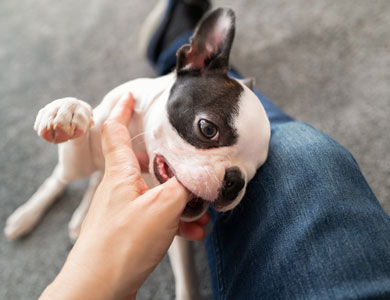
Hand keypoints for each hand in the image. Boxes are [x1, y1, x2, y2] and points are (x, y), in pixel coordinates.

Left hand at [39, 92, 209, 299]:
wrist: (98, 289)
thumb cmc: (121, 245)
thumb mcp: (162, 208)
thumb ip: (184, 186)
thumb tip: (201, 174)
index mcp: (121, 174)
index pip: (115, 130)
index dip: (123, 109)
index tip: (131, 95)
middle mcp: (122, 188)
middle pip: (145, 163)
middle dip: (170, 165)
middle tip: (189, 166)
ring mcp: (127, 209)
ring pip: (158, 194)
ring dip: (181, 202)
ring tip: (200, 214)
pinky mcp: (133, 230)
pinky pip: (159, 217)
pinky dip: (176, 221)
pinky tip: (193, 232)